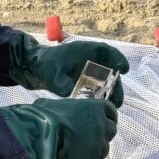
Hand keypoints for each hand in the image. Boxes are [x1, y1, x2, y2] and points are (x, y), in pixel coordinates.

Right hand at [0, 97, 118, 158]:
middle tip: (86, 140)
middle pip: (110, 131)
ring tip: (74, 154)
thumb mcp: (49, 105)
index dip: (106, 117)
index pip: (110, 111)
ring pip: (102, 151)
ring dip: (92, 153)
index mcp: (94, 108)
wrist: (39, 139)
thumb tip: (49, 109)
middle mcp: (102, 126)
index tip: (100, 121)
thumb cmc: (42, 118)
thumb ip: (59, 107)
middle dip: (101, 136)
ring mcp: (99, 146)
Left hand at [7, 33, 128, 105]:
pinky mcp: (86, 80)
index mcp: (86, 51)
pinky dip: (102, 95)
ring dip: (110, 92)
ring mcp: (90, 70)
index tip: (124, 69)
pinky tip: (102, 106)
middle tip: (118, 101)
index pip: (107, 52)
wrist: (35, 68)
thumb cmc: (45, 64)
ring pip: (106, 80)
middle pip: (110, 71)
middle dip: (116, 86)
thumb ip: (61, 82)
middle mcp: (91, 60)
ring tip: (113, 106)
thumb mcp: (52, 73)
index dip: (118, 59)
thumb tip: (70, 92)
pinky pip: (98, 87)